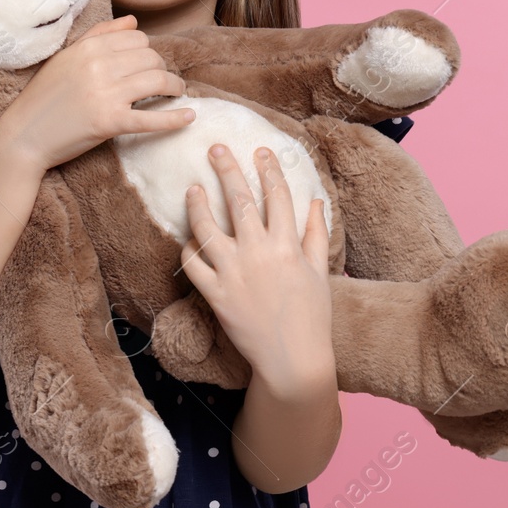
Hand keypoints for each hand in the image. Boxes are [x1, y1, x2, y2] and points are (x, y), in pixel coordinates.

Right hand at [0, 15, 193, 172]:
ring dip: (174, 87)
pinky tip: (189, 117)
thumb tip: (133, 22)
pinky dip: (175, 118)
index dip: (148, 51)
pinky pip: (152, 118)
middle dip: (162, 68)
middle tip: (163, 81)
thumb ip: (99, 35)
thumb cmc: (43, 97)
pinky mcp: (110, 122)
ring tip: (176, 93)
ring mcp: (106, 94)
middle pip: (152, 57)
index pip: (137, 38)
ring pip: (158, 81)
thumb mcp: (66, 58)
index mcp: (88, 47)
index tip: (148, 64)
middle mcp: (99, 65)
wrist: (23, 135)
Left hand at [179, 143, 334, 398]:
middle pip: (239, 201)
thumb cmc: (311, 316)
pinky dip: (188, 249)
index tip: (260, 150)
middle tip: (215, 149)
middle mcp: (258, 253)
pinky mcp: (215, 294)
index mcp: (287, 246)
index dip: (269, 170)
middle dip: (228, 170)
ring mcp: (234, 273)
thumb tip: (317, 201)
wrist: (292, 358)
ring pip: (208, 228)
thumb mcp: (320, 272)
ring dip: (198, 204)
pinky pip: (193, 265)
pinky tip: (188, 239)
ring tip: (193, 188)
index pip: (277, 197)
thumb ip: (316, 234)